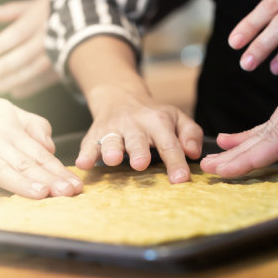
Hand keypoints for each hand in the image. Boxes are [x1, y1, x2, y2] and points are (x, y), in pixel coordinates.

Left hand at [0, 0, 58, 98]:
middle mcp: (48, 40)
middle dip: (1, 68)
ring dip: (12, 80)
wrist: (88, 22)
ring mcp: (57, 56)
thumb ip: (13, 10)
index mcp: (39, 21)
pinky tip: (15, 91)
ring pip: (32, 71)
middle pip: (21, 56)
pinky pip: (45, 80)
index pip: (14, 35)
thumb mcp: (36, 4)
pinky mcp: (63, 67)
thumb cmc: (58, 11)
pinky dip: (29, 87)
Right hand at [0, 94, 82, 197]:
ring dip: (22, 179)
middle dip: (49, 179)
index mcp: (11, 128)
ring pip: (2, 165)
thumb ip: (34, 126)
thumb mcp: (9, 111)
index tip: (75, 185)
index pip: (40, 153)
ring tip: (42, 192)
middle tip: (68, 192)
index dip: (58, 170)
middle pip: (27, 161)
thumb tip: (51, 147)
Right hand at [77, 87, 203, 182]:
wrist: (120, 97)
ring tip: (112, 160)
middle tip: (140, 164)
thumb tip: (193, 153)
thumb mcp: (177, 117)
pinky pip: (88, 144)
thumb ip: (190, 133)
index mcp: (158, 121)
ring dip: (111, 150)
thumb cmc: (154, 117)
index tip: (181, 179)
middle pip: (137, 139)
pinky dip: (85, 154)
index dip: (176, 162)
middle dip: (138, 151)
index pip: (169, 143)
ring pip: (111, 139)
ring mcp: (112, 129)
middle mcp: (134, 124)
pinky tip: (83, 164)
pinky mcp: (94, 135)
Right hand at [200, 64, 277, 176]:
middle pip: (267, 129)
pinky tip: (236, 137)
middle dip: (238, 153)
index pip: (277, 135)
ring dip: (243, 145)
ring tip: (217, 156)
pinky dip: (258, 132)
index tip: (224, 171)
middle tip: (209, 167)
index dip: (249, 157)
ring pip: (269, 125)